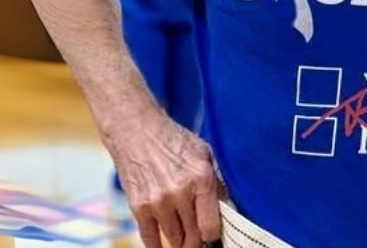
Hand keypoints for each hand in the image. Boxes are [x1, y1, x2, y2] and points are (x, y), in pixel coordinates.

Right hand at [108, 111, 220, 247]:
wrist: (138, 131)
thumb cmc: (175, 140)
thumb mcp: (205, 153)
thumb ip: (218, 180)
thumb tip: (228, 207)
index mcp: (201, 179)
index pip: (211, 225)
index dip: (215, 234)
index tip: (216, 234)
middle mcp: (180, 193)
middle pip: (193, 235)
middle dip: (198, 240)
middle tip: (200, 239)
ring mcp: (157, 202)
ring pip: (174, 238)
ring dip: (181, 241)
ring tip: (185, 238)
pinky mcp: (138, 207)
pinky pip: (150, 238)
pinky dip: (157, 246)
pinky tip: (163, 247)